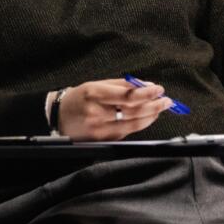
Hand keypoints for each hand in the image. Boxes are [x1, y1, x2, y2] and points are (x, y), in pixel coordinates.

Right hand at [55, 79, 172, 140]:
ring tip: (160, 108)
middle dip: (154, 105)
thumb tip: (145, 85)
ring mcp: (100, 128)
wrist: (57, 117)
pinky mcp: (103, 140)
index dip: (146, 93)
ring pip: (133, 124)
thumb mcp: (96, 84)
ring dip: (150, 116)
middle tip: (166, 100)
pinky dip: (139, 124)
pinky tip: (147, 117)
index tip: (158, 89)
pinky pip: (126, 132)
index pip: (127, 95)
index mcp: (95, 94)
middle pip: (133, 111)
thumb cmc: (78, 98)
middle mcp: (97, 112)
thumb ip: (121, 85)